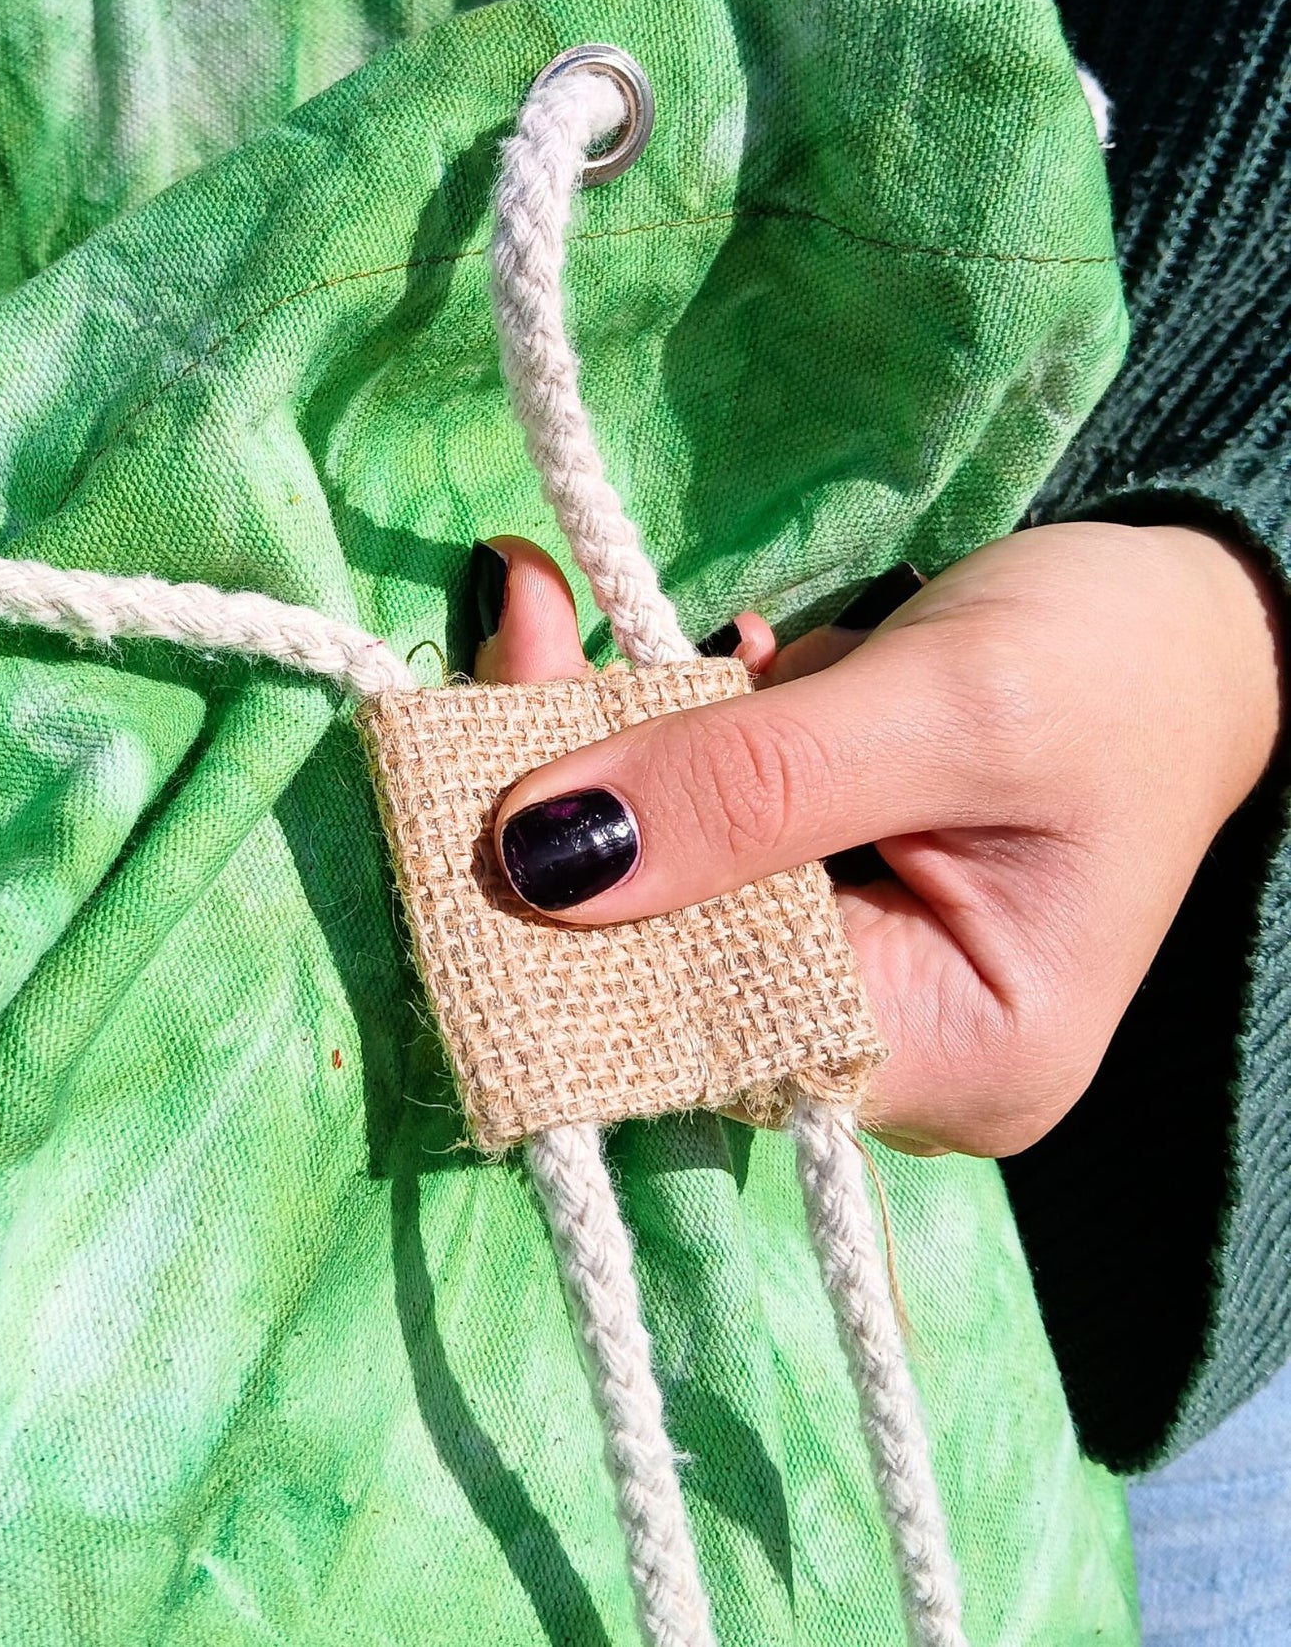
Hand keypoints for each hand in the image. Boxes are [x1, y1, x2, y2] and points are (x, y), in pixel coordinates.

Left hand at [471, 522, 1284, 1156]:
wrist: (1195, 624)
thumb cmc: (1119, 666)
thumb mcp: (944, 708)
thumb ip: (748, 785)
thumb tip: (534, 857)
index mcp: (956, 1060)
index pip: (699, 1027)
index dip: (567, 916)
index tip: (481, 764)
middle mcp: (888, 1054)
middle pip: (658, 958)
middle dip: (571, 799)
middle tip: (520, 632)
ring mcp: (848, 977)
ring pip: (659, 887)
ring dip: (604, 750)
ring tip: (556, 617)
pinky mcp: (820, 906)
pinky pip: (697, 841)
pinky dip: (663, 745)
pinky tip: (677, 655)